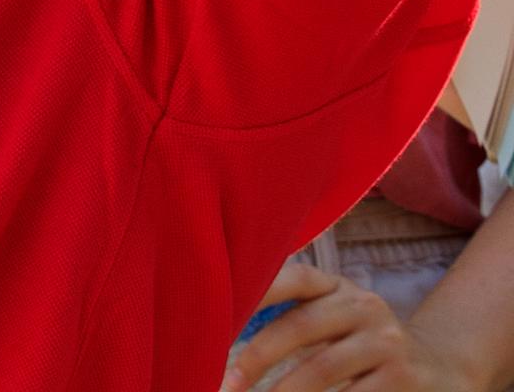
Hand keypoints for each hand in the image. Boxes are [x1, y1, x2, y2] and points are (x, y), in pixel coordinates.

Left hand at [223, 262, 475, 391]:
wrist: (437, 368)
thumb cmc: (360, 343)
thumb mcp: (336, 316)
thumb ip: (295, 314)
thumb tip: (226, 327)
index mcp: (339, 286)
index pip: (296, 276)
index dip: (259, 290)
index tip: (220, 313)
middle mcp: (363, 306)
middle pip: (301, 325)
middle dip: (258, 355)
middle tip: (227, 381)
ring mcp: (386, 343)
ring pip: (323, 368)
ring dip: (284, 391)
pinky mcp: (402, 381)